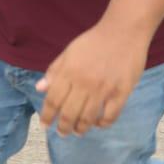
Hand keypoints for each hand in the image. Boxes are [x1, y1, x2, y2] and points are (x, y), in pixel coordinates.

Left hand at [36, 21, 149, 136]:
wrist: (124, 31)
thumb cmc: (94, 41)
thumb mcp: (69, 52)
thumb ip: (54, 71)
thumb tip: (40, 89)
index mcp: (69, 72)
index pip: (53, 100)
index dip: (47, 115)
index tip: (45, 125)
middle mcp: (84, 83)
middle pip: (69, 113)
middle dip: (63, 127)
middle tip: (62, 132)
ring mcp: (103, 89)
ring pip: (88, 118)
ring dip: (80, 129)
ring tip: (78, 131)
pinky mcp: (121, 92)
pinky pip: (110, 116)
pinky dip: (102, 124)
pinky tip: (98, 124)